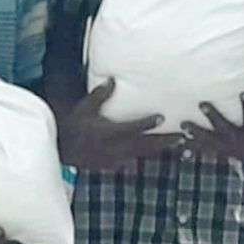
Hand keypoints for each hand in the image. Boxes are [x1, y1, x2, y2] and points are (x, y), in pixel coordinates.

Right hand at [58, 78, 186, 170]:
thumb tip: (112, 79)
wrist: (61, 148)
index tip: (163, 117)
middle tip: (182, 137)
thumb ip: (100, 95)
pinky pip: (131, 163)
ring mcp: (115, 158)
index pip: (133, 127)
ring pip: (142, 154)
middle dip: (165, 141)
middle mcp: (116, 146)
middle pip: (144, 144)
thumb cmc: (74, 123)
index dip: (148, 122)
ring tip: (177, 147)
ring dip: (159, 150)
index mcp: (110, 131)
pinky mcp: (111, 164)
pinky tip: (156, 157)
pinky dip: (143, 159)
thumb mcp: (85, 107)